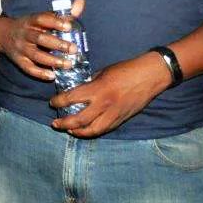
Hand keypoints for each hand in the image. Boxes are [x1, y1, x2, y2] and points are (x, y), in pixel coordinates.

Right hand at [0, 0, 84, 80]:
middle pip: (40, 38)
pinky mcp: (18, 60)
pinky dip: (40, 73)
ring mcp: (21, 48)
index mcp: (31, 21)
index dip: (55, 22)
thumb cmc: (30, 26)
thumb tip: (81, 1)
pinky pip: (28, 68)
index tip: (69, 26)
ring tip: (68, 64)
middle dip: (57, 44)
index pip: (42, 19)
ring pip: (35, 55)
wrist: (2, 34)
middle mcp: (25, 34)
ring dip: (52, 60)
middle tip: (74, 49)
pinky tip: (53, 75)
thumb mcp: (42, 17)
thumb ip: (63, 13)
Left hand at [50, 51, 172, 137]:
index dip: (58, 102)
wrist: (150, 76)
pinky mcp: (122, 119)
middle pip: (79, 120)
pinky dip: (93, 132)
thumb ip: (90, 83)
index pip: (71, 99)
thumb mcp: (103, 72)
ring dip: (78, 132)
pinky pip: (105, 129)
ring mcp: (114, 114)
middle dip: (64, 124)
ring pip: (92, 130)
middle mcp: (104, 105)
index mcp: (97, 89)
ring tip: (69, 130)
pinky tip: (86, 130)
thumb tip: (79, 90)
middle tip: (55, 123)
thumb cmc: (126, 70)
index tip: (52, 102)